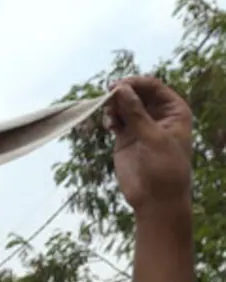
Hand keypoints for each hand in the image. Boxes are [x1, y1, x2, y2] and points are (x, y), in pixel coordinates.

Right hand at [103, 75, 193, 218]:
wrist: (156, 198)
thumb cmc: (164, 167)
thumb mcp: (152, 137)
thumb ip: (135, 113)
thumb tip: (120, 89)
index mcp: (174, 111)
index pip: (154, 87)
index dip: (136, 83)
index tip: (118, 86)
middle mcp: (158, 115)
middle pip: (136, 93)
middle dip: (122, 93)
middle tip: (107, 96)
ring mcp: (141, 125)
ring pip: (124, 105)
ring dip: (113, 106)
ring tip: (109, 116)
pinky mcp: (126, 137)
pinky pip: (115, 119)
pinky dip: (109, 118)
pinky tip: (109, 125)